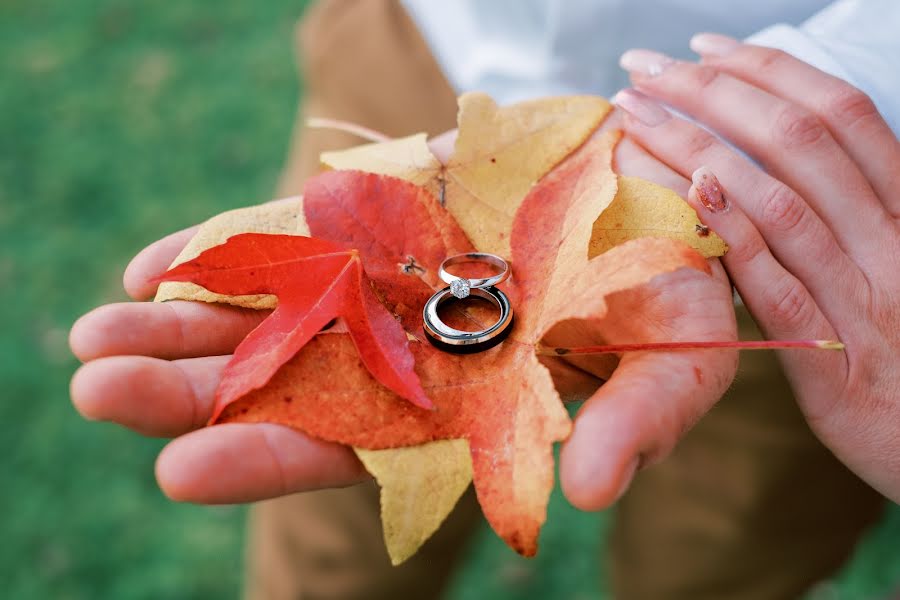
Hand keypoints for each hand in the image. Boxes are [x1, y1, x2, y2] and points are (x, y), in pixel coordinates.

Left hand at [70, 124, 738, 509]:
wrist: (653, 178)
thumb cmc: (671, 277)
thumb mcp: (674, 354)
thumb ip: (641, 424)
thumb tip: (595, 492)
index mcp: (461, 407)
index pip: (354, 451)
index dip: (273, 461)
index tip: (181, 470)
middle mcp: (408, 352)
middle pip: (286, 385)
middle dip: (192, 393)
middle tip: (97, 391)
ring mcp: (383, 281)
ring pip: (271, 311)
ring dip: (185, 325)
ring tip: (97, 335)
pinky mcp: (377, 217)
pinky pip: (289, 238)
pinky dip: (226, 247)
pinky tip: (158, 265)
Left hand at [615, 34, 899, 500]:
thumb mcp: (895, 266)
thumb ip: (851, 213)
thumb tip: (774, 162)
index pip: (839, 116)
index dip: (770, 72)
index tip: (704, 48)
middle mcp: (890, 243)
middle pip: (800, 141)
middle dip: (713, 92)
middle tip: (645, 66)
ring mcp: (864, 299)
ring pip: (783, 199)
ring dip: (700, 146)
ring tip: (637, 115)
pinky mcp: (832, 362)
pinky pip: (780, 285)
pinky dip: (735, 231)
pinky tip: (688, 191)